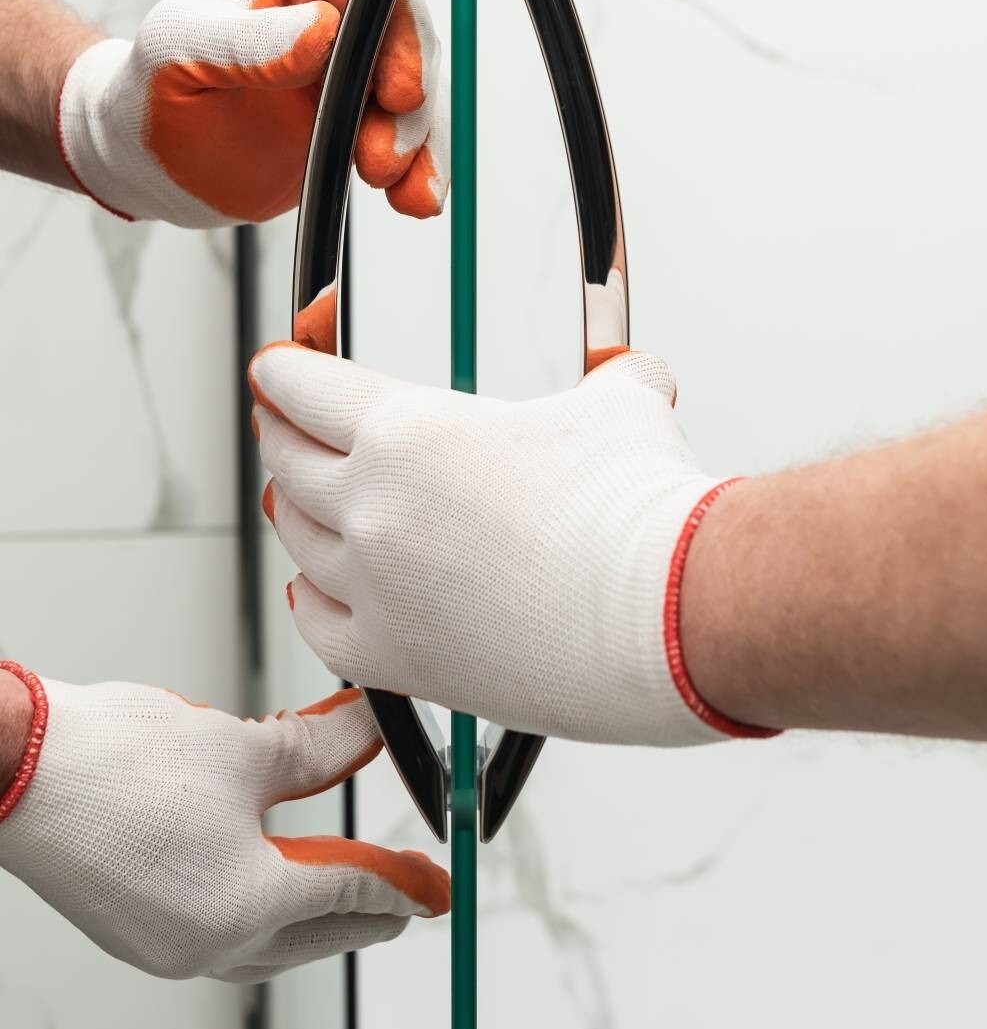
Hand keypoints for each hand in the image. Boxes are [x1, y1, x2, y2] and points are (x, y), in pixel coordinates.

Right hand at [0, 667, 447, 981]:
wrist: (14, 767)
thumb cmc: (113, 760)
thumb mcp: (245, 747)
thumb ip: (323, 748)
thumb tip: (371, 732)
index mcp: (241, 906)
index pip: (347, 894)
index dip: (400, 880)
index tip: (435, 882)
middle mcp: (204, 943)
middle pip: (314, 936)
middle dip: (367, 913)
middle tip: (410, 898)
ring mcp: (164, 945)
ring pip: (269, 947)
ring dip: (315, 919)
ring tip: (352, 895)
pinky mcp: (136, 931)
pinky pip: (223, 937)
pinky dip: (263, 913)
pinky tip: (274, 883)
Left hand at [57, 0, 447, 225]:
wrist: (149, 158)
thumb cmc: (151, 88)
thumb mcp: (182, 53)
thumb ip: (249, 42)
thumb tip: (322, 30)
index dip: (399, 35)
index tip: (397, 92)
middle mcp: (339, 11)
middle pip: (409, 44)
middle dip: (409, 105)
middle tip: (379, 159)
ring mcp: (355, 69)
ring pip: (417, 99)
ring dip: (417, 146)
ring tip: (396, 189)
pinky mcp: (361, 120)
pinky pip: (407, 142)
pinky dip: (420, 172)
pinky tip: (416, 200)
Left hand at [250, 344, 773, 746]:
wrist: (667, 616)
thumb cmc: (639, 513)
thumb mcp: (619, 406)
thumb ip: (609, 381)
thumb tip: (634, 374)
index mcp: (409, 431)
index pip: (307, 388)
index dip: (284, 371)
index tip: (278, 367)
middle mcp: (376, 509)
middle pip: (288, 460)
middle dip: (282, 431)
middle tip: (284, 420)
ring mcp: (379, 590)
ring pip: (298, 542)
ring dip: (296, 511)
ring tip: (304, 498)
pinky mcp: (400, 660)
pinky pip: (320, 626)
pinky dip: (311, 600)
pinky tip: (315, 589)